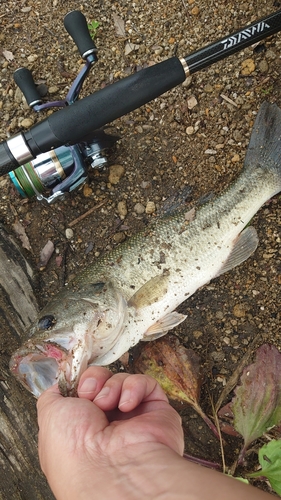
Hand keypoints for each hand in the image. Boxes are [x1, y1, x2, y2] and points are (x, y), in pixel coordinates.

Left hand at [37, 366, 183, 499]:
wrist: (108, 470)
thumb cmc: (74, 452)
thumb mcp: (49, 416)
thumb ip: (54, 395)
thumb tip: (63, 383)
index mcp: (82, 427)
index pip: (83, 389)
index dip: (79, 381)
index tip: (75, 386)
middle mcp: (108, 423)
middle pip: (102, 381)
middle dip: (93, 381)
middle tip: (89, 395)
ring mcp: (133, 418)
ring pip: (122, 380)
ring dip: (111, 386)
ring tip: (106, 404)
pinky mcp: (156, 412)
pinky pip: (146, 384)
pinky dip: (134, 388)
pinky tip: (126, 405)